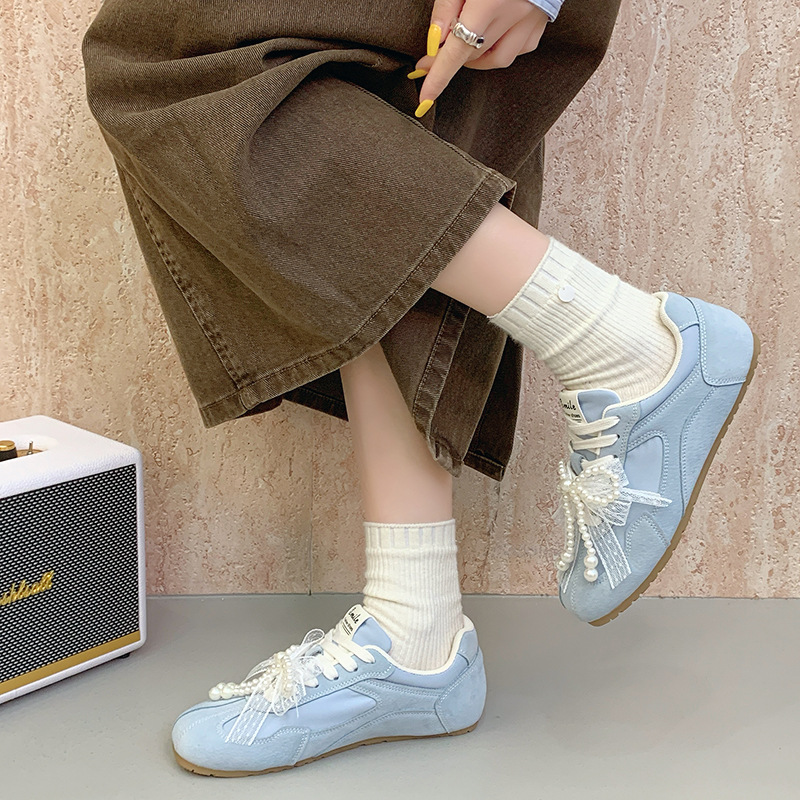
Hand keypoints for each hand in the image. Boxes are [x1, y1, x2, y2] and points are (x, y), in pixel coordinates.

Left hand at [409, 0, 549, 116]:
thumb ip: (447, 6)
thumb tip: (436, 39)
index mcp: (489, 3)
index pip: (457, 51)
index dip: (438, 77)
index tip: (424, 97)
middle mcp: (513, 15)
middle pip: (473, 54)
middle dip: (449, 59)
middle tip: (431, 55)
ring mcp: (530, 21)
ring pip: (496, 58)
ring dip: (475, 59)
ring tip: (462, 46)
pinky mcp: (540, 23)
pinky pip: (517, 49)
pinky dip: (499, 50)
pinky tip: (491, 40)